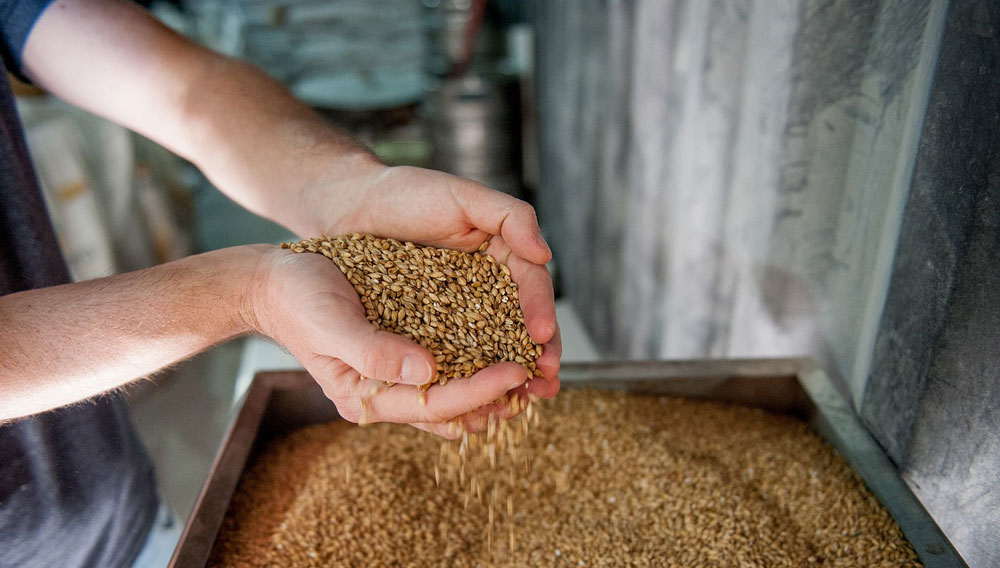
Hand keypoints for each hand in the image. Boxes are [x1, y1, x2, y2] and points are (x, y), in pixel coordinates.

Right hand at [249, 247, 542, 436]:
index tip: (517, 373)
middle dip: (499, 397)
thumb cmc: (297, 298)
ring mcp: (395, 376)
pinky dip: (479, 361)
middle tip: (544, 382)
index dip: (478, 390)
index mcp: (365, 396)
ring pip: (456, 390)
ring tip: (538, 372)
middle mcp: (384, 394)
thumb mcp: (330, 321)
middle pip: (453, 407)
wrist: (276, 282)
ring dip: (497, 384)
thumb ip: (373, 351)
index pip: (434, 403)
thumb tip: (427, 371)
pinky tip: (508, 348)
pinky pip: (449, 367)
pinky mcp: (404, 354)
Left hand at [301, 163, 561, 401]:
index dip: (541, 311)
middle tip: (546, 381)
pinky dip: (469, 380)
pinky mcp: (430, 329)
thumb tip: (545, 254)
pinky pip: (455, 356)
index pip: (532, 286)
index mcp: (503, 254)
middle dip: (537, 355)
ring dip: (510, 377)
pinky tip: (478, 405)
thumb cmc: (406, 193)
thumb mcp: (462, 195)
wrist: (349, 207)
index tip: (542, 337)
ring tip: (522, 402)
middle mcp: (487, 286)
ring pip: (492, 347)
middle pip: (521, 324)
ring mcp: (459, 310)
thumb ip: (509, 216)